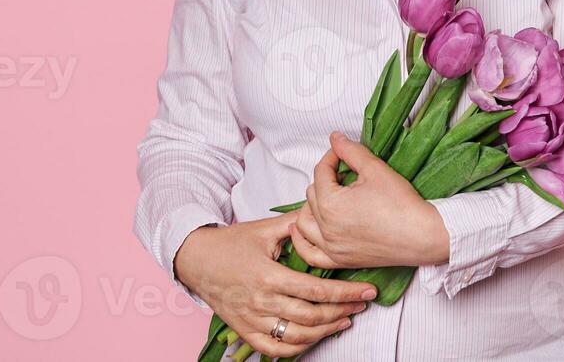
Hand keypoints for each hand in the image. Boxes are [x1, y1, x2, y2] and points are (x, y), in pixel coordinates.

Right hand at [173, 212, 376, 356]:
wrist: (197, 260)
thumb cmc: (230, 243)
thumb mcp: (263, 229)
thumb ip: (293, 226)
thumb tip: (320, 216)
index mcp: (268, 276)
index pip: (316, 290)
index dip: (345, 293)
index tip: (366, 291)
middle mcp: (262, 302)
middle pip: (311, 316)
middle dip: (342, 311)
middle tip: (361, 304)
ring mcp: (252, 320)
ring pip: (297, 337)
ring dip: (325, 332)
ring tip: (344, 320)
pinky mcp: (245, 331)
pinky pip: (274, 350)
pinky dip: (297, 349)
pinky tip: (314, 338)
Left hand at [290, 131, 451, 269]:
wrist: (421, 235)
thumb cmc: (401, 204)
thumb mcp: (374, 168)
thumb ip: (350, 151)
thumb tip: (335, 138)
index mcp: (330, 203)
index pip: (321, 172)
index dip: (332, 157)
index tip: (343, 153)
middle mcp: (325, 228)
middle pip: (311, 195)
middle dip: (325, 180)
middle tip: (346, 174)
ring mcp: (332, 247)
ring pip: (304, 223)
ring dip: (310, 207)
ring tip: (326, 197)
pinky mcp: (341, 260)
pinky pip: (310, 254)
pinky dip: (302, 242)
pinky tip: (302, 230)